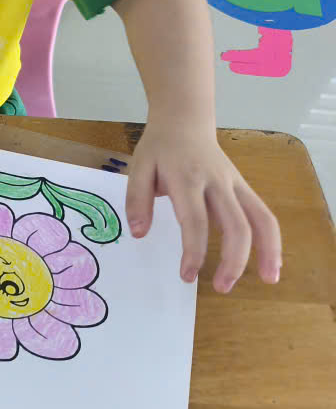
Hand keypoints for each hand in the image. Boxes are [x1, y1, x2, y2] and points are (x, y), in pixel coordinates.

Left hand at [126, 119, 280, 291]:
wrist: (184, 120)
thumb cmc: (159, 148)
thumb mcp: (138, 168)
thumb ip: (136, 200)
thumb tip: (139, 233)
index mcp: (187, 179)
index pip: (195, 221)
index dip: (194, 251)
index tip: (187, 276)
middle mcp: (216, 183)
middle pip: (236, 224)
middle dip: (233, 260)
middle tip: (221, 288)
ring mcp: (234, 184)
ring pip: (260, 218)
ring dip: (267, 250)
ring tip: (268, 280)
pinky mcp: (243, 187)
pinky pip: (263, 213)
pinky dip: (271, 238)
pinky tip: (272, 262)